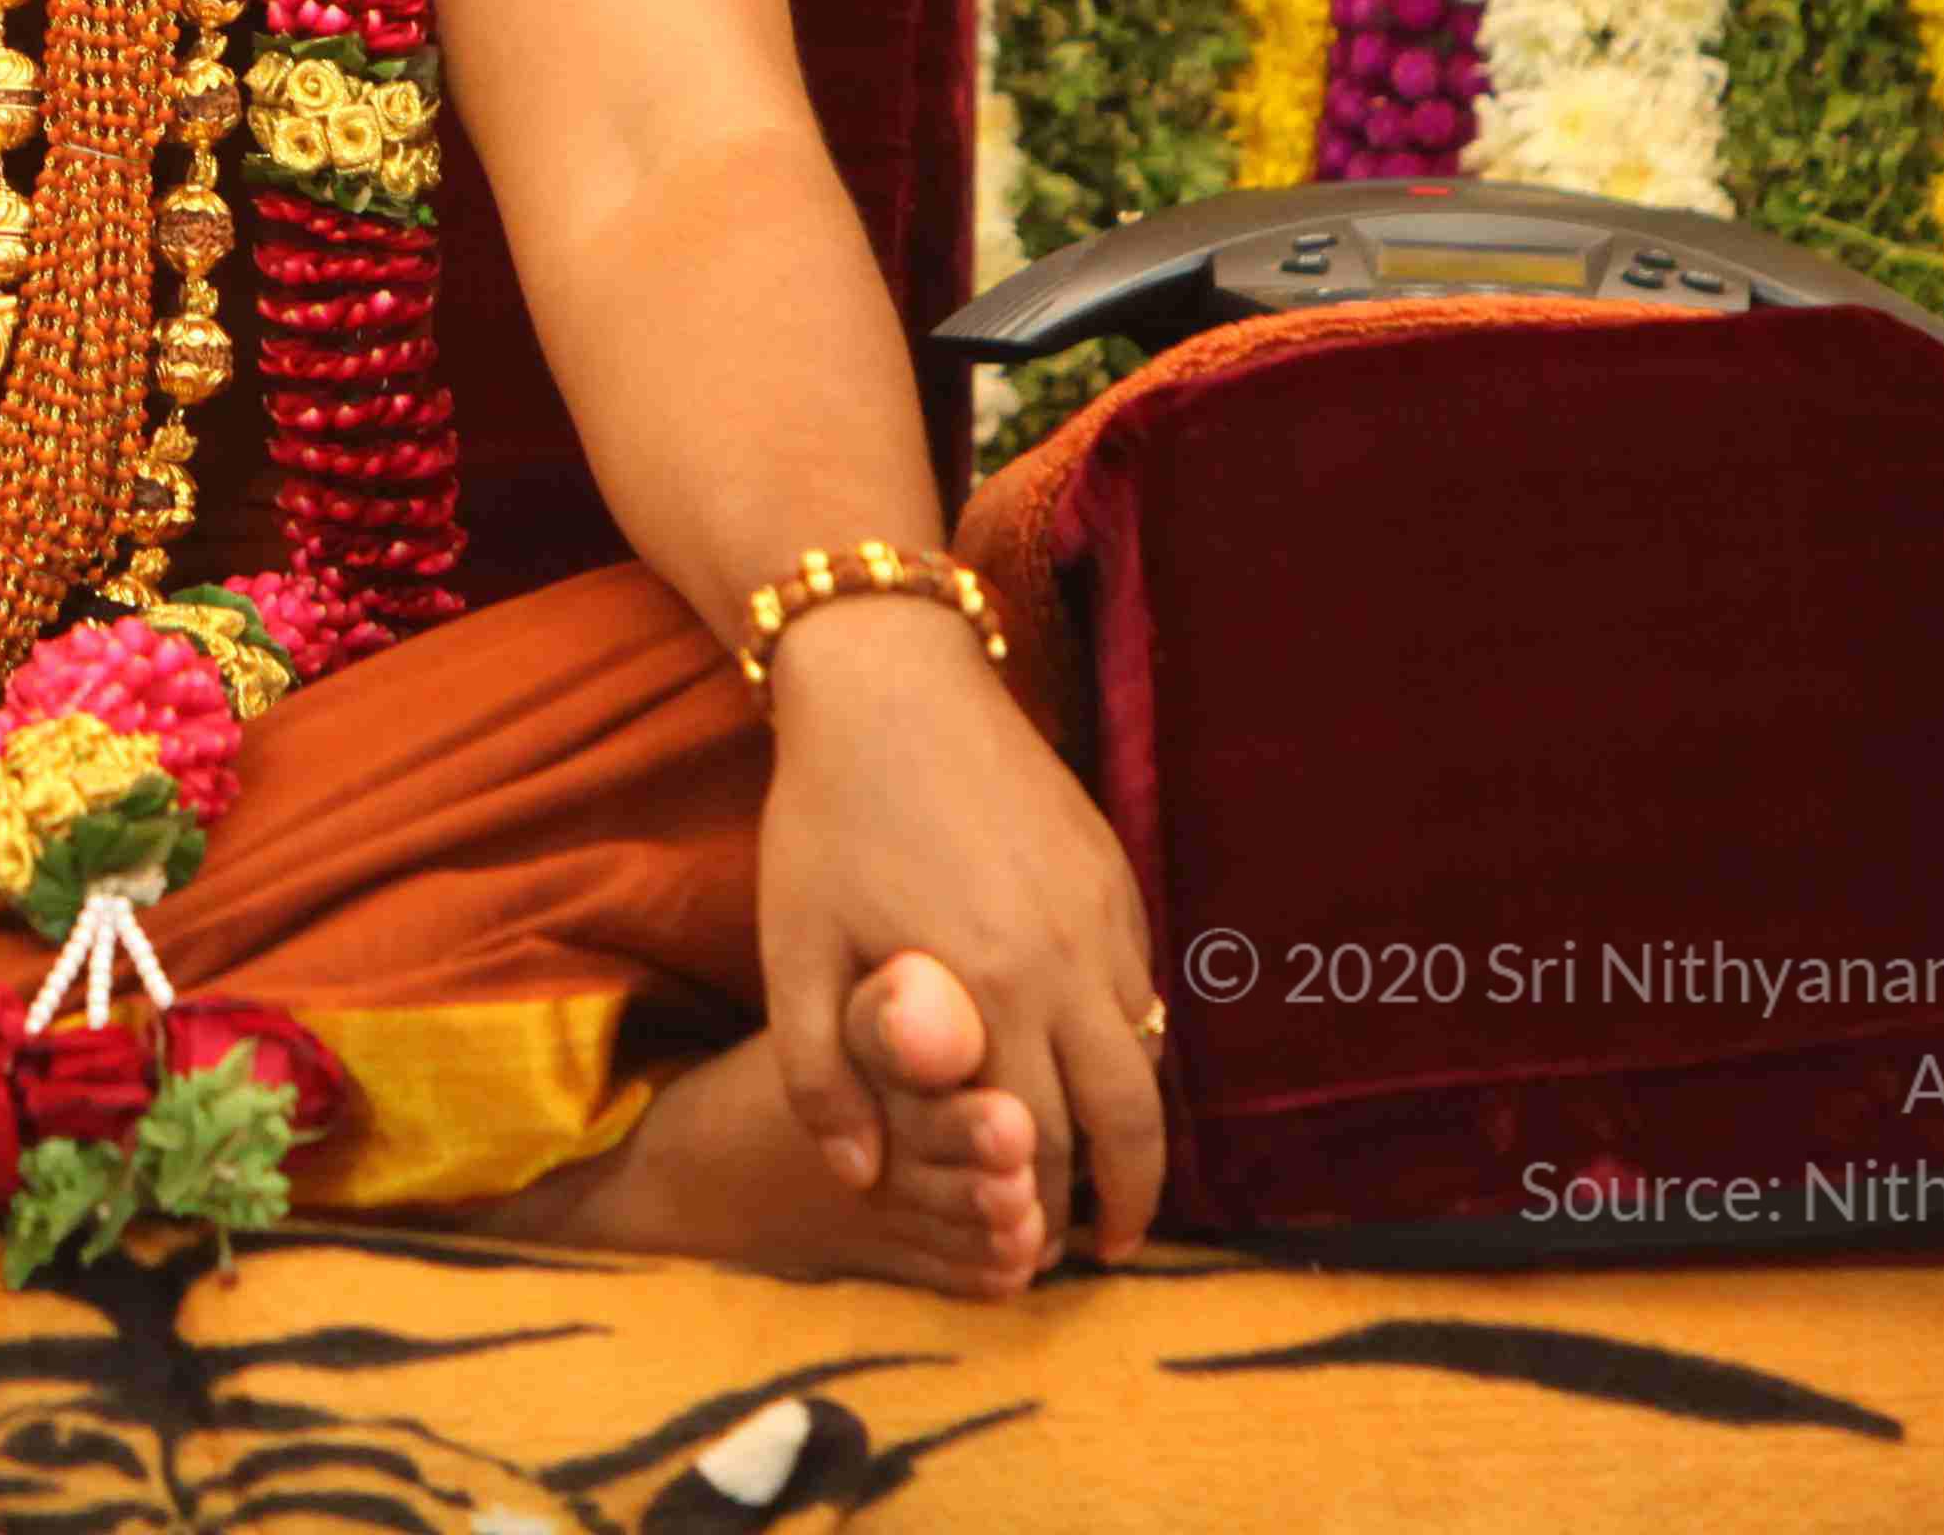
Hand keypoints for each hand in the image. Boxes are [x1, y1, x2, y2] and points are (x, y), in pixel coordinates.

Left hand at [752, 599, 1162, 1293]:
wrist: (891, 684)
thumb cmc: (825, 819)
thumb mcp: (792, 947)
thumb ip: (818, 1074)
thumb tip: (860, 1178)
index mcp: (985, 995)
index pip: (1038, 1147)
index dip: (1041, 1216)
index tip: (1031, 1258)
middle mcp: (1065, 966)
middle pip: (1127, 1121)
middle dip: (1121, 1200)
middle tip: (1102, 1249)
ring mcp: (1103, 917)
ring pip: (1150, 1058)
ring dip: (1141, 1129)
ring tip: (1119, 1177)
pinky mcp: (1118, 876)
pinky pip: (1147, 989)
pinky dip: (1139, 1047)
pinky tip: (1105, 1071)